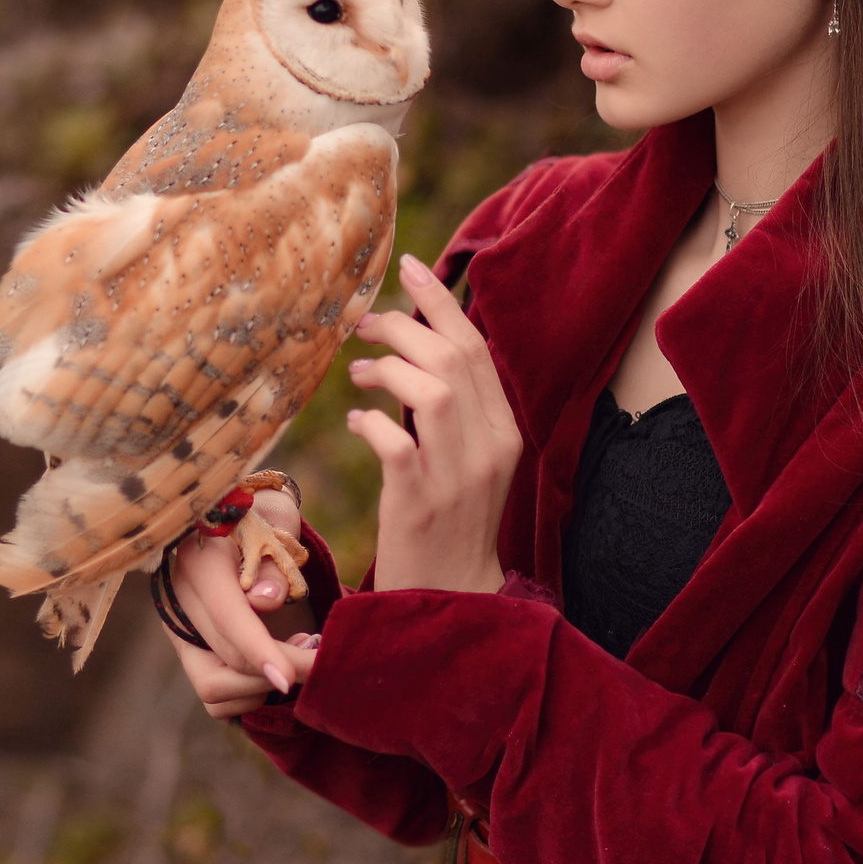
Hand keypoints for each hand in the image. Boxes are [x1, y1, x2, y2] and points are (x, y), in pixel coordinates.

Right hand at [162, 487, 320, 718]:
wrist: (235, 519)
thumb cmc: (263, 518)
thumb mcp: (274, 524)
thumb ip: (271, 563)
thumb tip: (265, 601)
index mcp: (197, 561)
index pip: (229, 618)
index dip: (260, 651)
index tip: (289, 679)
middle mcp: (178, 600)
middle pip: (228, 657)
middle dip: (281, 667)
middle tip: (320, 654)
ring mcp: (178, 630)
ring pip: (213, 687)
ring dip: (261, 684)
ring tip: (295, 653)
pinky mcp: (187, 651)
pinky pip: (215, 696)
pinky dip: (249, 692)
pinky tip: (272, 664)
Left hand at [346, 254, 518, 593]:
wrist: (451, 597)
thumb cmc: (450, 520)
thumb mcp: (468, 458)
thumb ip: (455, 407)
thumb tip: (417, 346)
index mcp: (504, 432)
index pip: (477, 349)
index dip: (440, 302)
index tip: (408, 266)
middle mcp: (489, 449)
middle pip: (454, 360)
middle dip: (404, 326)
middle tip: (364, 322)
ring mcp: (457, 478)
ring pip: (433, 393)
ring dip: (387, 370)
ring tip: (359, 374)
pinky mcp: (421, 505)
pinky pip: (396, 444)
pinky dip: (371, 423)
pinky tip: (358, 422)